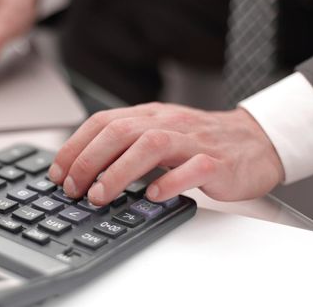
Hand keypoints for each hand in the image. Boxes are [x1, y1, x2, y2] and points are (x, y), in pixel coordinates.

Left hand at [47, 102, 284, 204]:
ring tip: (99, 196)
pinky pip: (192, 169)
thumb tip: (83, 169)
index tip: (58, 172)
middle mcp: (167, 123)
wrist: (254, 141)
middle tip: (73, 188)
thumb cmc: (199, 141)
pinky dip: (169, 182)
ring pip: (151, 146)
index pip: (103, 122)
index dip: (75, 146)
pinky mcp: (217, 162)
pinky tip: (152, 196)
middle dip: (88, 160)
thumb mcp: (158, 133)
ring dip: (118, 172)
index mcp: (149, 115)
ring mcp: (193, 141)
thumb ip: (126, 145)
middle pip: (120, 132)